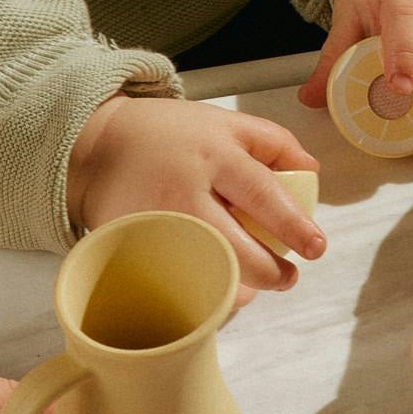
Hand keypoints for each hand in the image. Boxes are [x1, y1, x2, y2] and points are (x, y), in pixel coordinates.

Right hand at [66, 95, 324, 292]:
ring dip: (237, 288)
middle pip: (235, 247)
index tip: (316, 248)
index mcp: (213, 155)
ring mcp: (156, 226)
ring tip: (249, 283)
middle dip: (270, 273)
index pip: (262, 195)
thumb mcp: (223, 122)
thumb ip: (273, 142)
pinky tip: (212, 285)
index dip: (293, 226)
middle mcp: (184, 192)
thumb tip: (311, 174)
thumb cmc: (169, 135)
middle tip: (287, 277)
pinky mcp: (132, 250)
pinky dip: (200, 292)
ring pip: (206, 274)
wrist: (96, 147)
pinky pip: (174, 283)